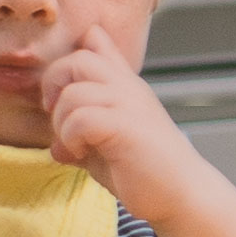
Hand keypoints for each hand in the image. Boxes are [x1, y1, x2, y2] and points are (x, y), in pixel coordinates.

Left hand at [41, 28, 205, 206]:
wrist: (181, 193)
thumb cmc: (145, 172)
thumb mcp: (108, 144)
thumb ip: (83, 136)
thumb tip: (54, 146)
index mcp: (125, 86)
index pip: (98, 42)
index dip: (70, 55)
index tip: (63, 92)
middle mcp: (128, 88)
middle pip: (78, 58)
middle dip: (55, 86)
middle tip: (58, 116)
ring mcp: (128, 104)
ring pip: (74, 92)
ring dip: (61, 121)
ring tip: (73, 143)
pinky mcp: (124, 127)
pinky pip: (80, 118)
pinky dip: (71, 138)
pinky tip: (82, 153)